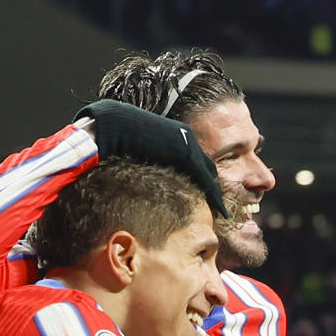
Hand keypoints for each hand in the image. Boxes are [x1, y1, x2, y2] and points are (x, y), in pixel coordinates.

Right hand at [76, 100, 227, 217]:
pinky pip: (205, 178)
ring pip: (209, 173)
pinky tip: (218, 209)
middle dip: (212, 185)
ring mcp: (188, 143)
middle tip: (216, 206)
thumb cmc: (120, 135)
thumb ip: (151, 158)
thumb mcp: (141, 147)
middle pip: (207, 166)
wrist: (116, 124)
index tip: (205, 195)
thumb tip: (144, 170)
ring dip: (214, 192)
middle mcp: (187, 137)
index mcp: (177, 134)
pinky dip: (212, 194)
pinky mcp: (186, 154)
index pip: (196, 160)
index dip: (202, 178)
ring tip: (218, 212)